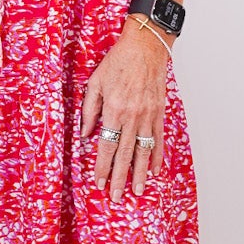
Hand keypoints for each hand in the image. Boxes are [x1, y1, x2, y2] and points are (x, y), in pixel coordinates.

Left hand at [79, 21, 168, 200]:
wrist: (146, 46)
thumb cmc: (119, 61)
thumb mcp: (95, 82)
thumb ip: (89, 110)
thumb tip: (84, 135)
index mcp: (113, 110)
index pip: (106, 146)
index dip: (102, 167)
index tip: (98, 182)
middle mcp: (132, 117)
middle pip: (125, 155)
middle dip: (120, 178)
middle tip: (117, 197)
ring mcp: (148, 116)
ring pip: (144, 151)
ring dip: (141, 173)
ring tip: (138, 191)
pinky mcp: (159, 113)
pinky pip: (158, 139)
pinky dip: (157, 156)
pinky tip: (155, 170)